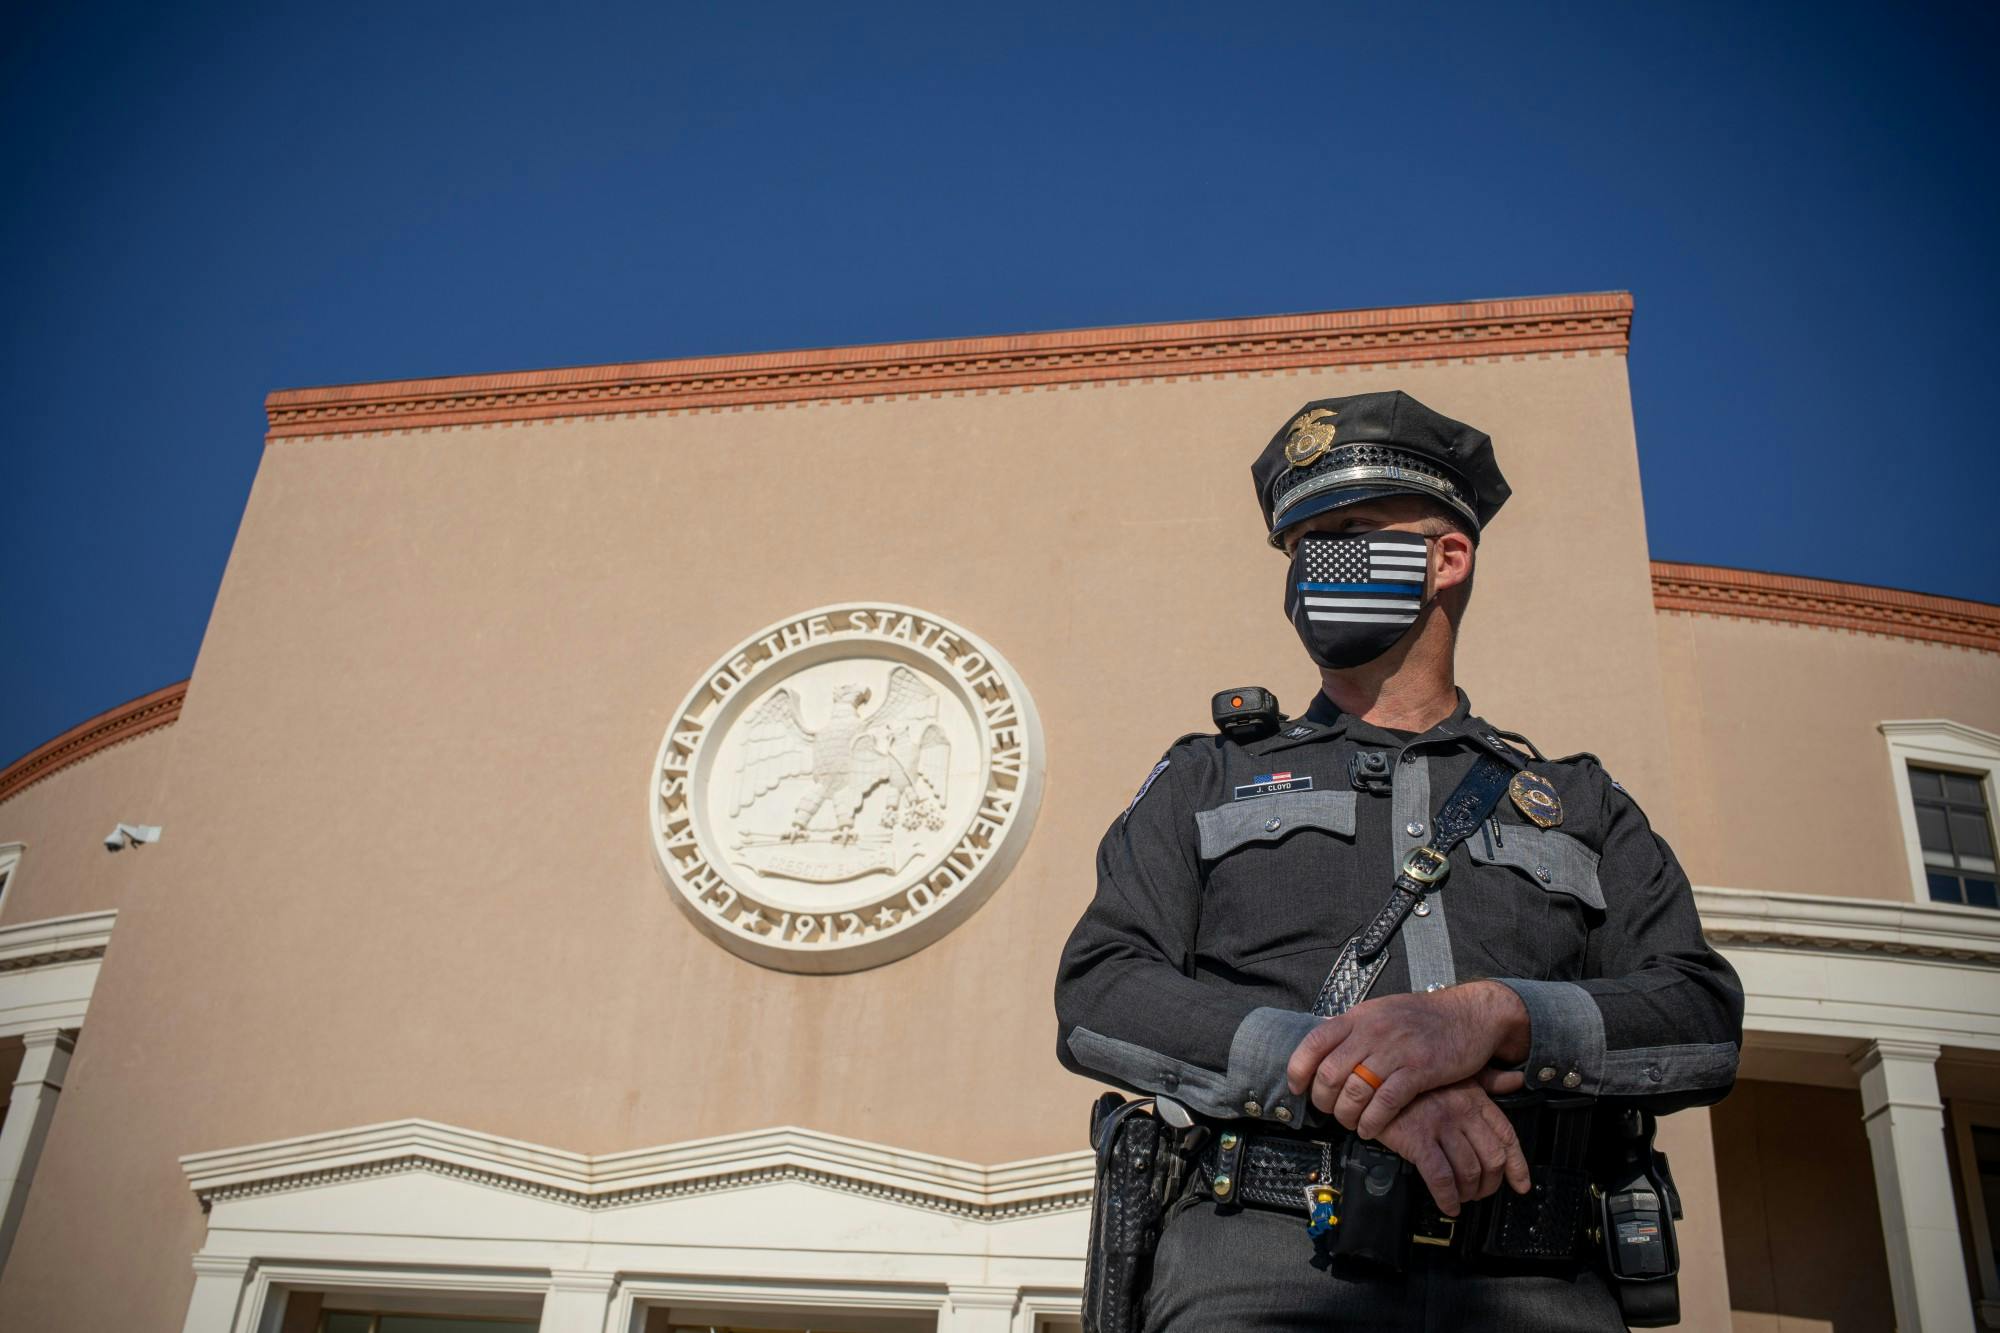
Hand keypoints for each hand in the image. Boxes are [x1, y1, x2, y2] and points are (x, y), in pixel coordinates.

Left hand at [1285, 981, 1529, 1138]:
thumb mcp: (1381, 1012)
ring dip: (1346, 1115)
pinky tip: (1371, 1129)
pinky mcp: (1419, 1070)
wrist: (1468, 1014)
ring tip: (1351, 1123)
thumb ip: (1354, 1029)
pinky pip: (1386, 1102)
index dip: (1299, 1070)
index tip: (1298, 1088)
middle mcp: (1372, 1031)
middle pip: (1330, 1073)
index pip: (1314, 1042)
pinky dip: (1373, 1121)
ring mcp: (1396, 1050)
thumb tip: (1323, 1046)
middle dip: (1323, 1100)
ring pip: (1354, 1091)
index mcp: (1359, 1017)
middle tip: (1329, 1111)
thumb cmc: (1424, 1017)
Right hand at [1371, 1079, 1531, 1216]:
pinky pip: (1441, 1177)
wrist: (1372, 1080)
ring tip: (1461, 1198)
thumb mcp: (1455, 1074)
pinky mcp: (1417, 1139)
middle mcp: (1461, 1111)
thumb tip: (1516, 1080)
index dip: (1517, 1166)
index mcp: (1474, 1097)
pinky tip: (1447, 1205)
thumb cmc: (1414, 1080)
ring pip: (1469, 1171)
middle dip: (1490, 1184)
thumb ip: (1488, 1081)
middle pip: (1492, 1159)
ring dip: (1468, 1194)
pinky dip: (1447, 1197)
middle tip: (1480, 1193)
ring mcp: (1440, 1125)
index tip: (1520, 1185)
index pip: (1507, 1136)